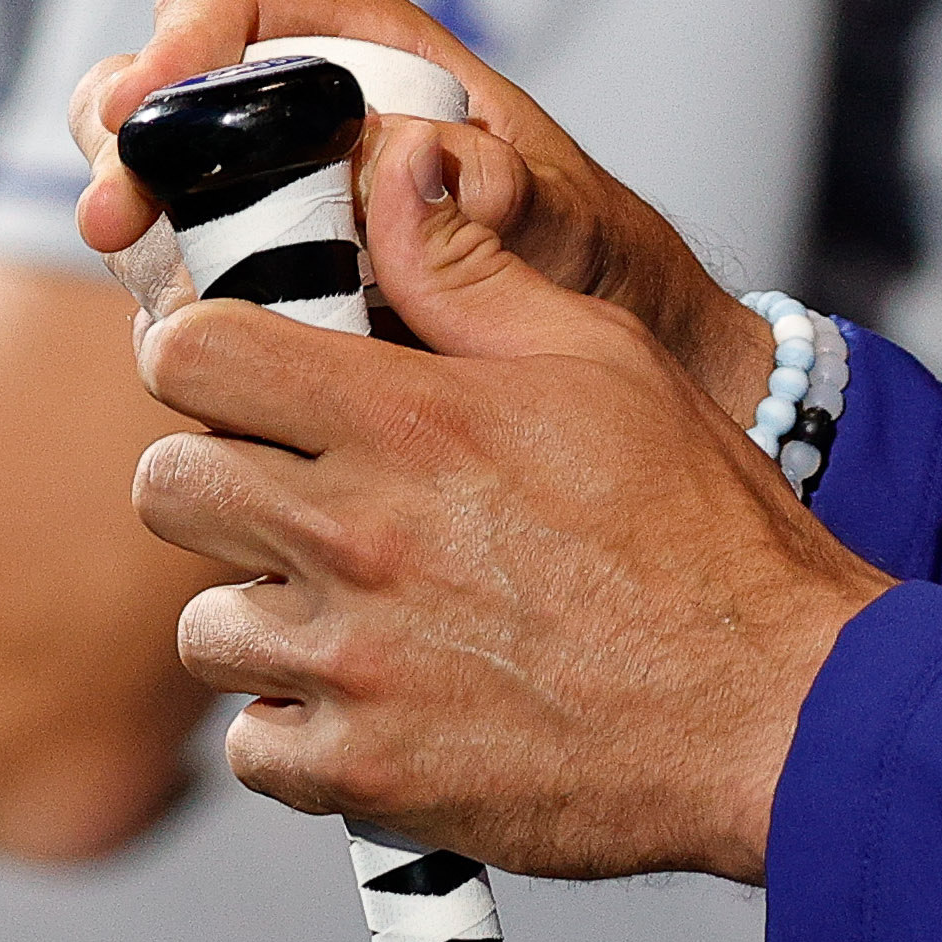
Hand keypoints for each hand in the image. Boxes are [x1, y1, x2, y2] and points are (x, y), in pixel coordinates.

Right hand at [72, 0, 772, 421]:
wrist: (603, 349)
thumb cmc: (593, 256)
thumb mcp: (571, 219)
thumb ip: (504, 193)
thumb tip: (419, 162)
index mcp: (366, 53)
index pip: (225, 8)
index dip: (172, 46)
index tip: (143, 103)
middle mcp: (298, 116)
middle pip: (150, 100)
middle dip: (120, 153)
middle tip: (115, 220)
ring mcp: (264, 202)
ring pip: (149, 203)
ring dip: (143, 249)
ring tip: (173, 306)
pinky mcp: (253, 286)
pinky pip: (181, 291)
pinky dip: (181, 321)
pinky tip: (209, 362)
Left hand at [130, 120, 891, 878]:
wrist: (773, 712)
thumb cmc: (704, 533)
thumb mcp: (601, 358)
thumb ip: (468, 270)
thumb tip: (392, 168)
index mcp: (410, 420)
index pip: (195, 354)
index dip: (207, 351)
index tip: (246, 373)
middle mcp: (360, 537)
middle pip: (168, 485)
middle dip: (221, 477)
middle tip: (300, 491)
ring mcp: (354, 664)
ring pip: (205, 624)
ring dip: (263, 612)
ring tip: (356, 606)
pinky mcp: (365, 772)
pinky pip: (251, 746)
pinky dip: (300, 727)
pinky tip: (378, 697)